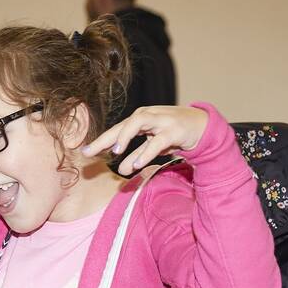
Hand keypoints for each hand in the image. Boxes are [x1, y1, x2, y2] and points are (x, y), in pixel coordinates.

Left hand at [83, 105, 208, 174]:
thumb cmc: (174, 134)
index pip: (116, 130)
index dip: (100, 141)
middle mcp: (148, 116)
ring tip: (114, 152)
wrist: (203, 126)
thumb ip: (137, 155)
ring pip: (138, 123)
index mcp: (140, 119)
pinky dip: (146, 152)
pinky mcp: (175, 130)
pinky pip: (158, 141)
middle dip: (105, 138)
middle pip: (122, 125)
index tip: (84, 152)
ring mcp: (161, 121)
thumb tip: (121, 170)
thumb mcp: (153, 145)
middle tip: (89, 152)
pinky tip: (136, 164)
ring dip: (125, 137)